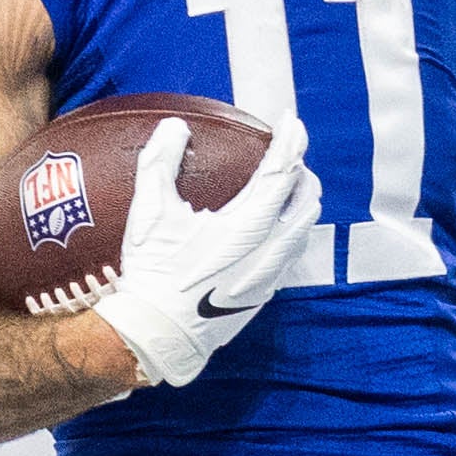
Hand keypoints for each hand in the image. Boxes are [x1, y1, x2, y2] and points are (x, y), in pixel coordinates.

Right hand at [92, 117, 321, 386]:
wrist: (158, 335)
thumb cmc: (153, 272)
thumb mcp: (150, 212)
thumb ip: (160, 162)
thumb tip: (175, 127)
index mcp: (247, 226)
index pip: (282, 172)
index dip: (290, 141)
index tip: (291, 120)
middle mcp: (270, 250)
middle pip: (306, 198)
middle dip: (300, 169)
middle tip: (286, 152)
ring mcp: (271, 275)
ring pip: (304, 227)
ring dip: (300, 200)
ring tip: (285, 184)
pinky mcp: (265, 294)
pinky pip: (292, 252)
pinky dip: (290, 229)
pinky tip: (271, 226)